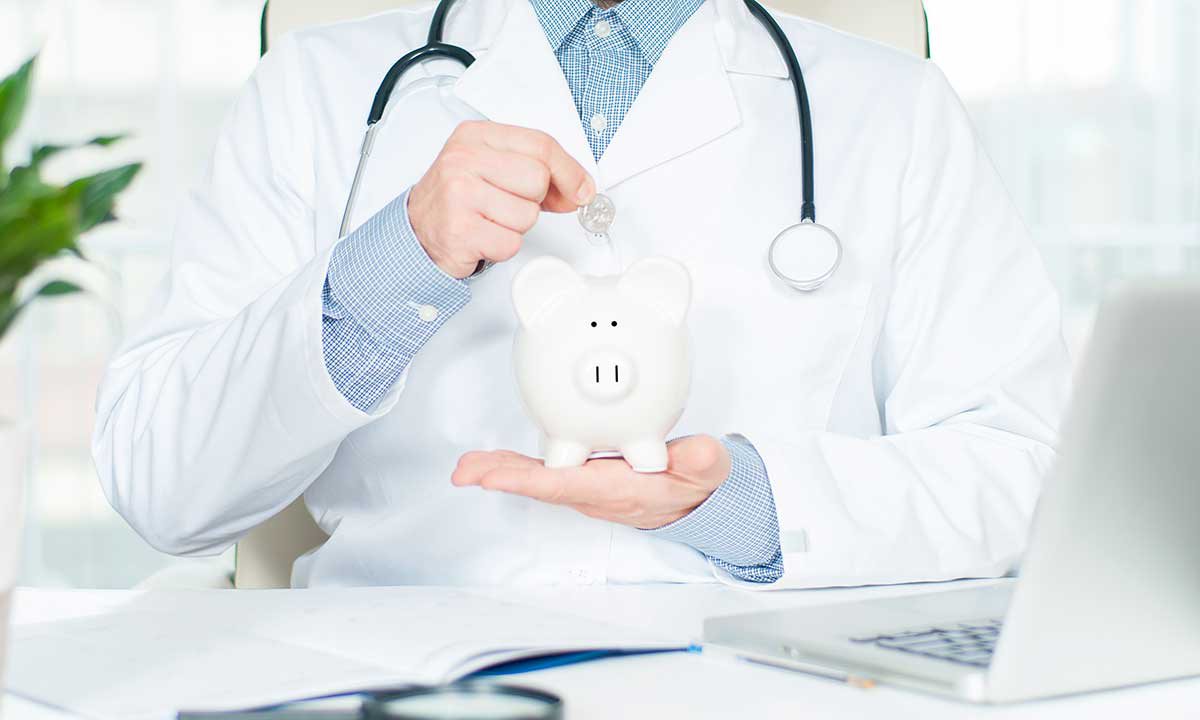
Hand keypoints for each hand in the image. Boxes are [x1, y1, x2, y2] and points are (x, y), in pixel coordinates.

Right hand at [408, 121, 595, 278]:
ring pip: (528, 215)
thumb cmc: (458, 198)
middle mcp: (463, 159)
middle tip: (507, 204)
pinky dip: (502, 247)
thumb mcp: (493, 169)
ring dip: (517, 227)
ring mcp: (459, 194)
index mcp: (475, 136)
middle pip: (538, 179)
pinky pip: (511, 243)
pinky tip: (483, 237)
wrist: (417, 230)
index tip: (581, 189)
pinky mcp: (460, 229)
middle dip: (534, 200)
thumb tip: (580, 189)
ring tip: (490, 220)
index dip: (569, 171)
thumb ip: (538, 172)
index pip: (541, 145)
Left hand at [451, 436, 730, 529]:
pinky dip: (515, 467)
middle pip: (541, 486)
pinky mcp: (584, 479)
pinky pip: (543, 474)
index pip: (567, 486)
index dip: (529, 481)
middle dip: (501, 478)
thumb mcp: (708, 469)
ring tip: (468, 465)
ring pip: (538, 480)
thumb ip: (704, 461)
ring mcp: (587, 489)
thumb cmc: (697, 484)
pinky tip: (496, 461)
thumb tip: (700, 451)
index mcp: (619, 490)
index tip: (496, 478)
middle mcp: (596, 494)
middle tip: (465, 472)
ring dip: (501, 472)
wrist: (698, 501)